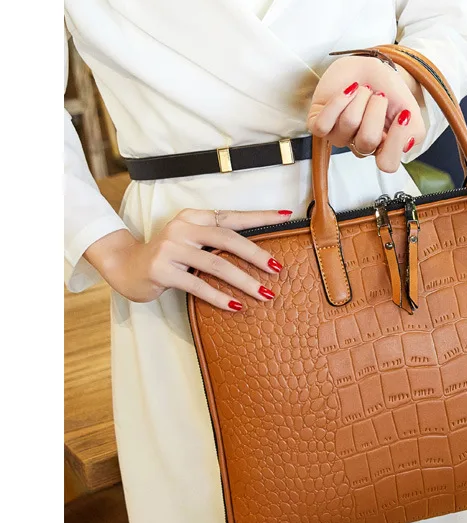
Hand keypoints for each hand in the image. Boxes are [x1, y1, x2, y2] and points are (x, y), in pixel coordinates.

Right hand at [84, 208, 294, 310]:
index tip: (286, 216)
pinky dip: (219, 297)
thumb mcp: (190, 240)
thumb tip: (258, 254)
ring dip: (244, 281)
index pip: (232, 216)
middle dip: (256, 255)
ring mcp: (170, 248)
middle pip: (228, 239)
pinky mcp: (162, 270)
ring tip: (264, 294)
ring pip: (216, 263)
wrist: (124, 266)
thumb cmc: (167, 256)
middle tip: (278, 269)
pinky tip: (236, 306)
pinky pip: (197, 285)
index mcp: (193, 216)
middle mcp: (182, 228)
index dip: (260, 216)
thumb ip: (215, 241)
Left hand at [306, 56, 425, 172]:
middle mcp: (360, 146)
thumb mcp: (410, 108)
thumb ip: (414, 131)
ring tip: (363, 89)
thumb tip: (406, 145)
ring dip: (359, 99)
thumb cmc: (386, 88)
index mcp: (384, 148)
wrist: (367, 67)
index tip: (402, 115)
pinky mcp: (319, 125)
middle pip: (367, 140)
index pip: (387, 164)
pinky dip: (337, 102)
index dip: (395, 141)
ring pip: (348, 125)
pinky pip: (323, 125)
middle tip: (379, 95)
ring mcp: (339, 137)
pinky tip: (348, 90)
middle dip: (376, 109)